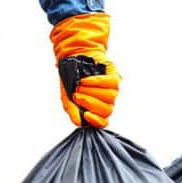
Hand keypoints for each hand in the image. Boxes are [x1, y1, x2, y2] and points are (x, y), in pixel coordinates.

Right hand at [50, 13, 119, 128]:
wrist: (73, 59)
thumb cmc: (71, 79)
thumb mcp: (67, 97)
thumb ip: (72, 110)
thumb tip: (78, 122)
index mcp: (96, 109)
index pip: (103, 121)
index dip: (97, 121)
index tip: (87, 115)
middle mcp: (106, 101)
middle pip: (107, 110)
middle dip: (90, 103)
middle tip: (77, 95)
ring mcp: (112, 89)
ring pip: (110, 97)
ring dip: (92, 91)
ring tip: (80, 85)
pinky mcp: (114, 75)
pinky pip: (111, 83)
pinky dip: (97, 82)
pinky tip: (87, 80)